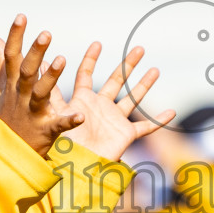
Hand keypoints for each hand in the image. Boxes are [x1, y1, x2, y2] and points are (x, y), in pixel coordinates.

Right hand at [0, 15, 81, 156]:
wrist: (8, 155)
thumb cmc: (7, 118)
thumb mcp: (1, 90)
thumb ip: (1, 63)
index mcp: (12, 85)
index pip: (12, 57)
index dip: (16, 36)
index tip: (22, 16)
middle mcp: (20, 96)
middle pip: (26, 71)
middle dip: (35, 52)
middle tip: (46, 33)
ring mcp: (32, 113)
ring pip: (40, 93)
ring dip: (50, 77)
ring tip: (62, 60)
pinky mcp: (45, 131)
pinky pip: (58, 125)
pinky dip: (69, 121)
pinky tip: (80, 115)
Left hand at [50, 42, 174, 160]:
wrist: (75, 168)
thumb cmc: (62, 143)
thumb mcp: (55, 113)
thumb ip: (52, 90)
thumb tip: (42, 64)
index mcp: (82, 100)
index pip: (85, 75)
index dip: (90, 59)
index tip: (97, 44)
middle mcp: (100, 107)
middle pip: (116, 81)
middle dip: (128, 65)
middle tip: (140, 49)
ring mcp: (114, 120)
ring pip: (133, 98)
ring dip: (144, 85)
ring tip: (156, 70)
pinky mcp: (125, 135)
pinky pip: (145, 126)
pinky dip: (158, 120)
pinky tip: (171, 112)